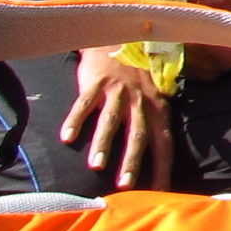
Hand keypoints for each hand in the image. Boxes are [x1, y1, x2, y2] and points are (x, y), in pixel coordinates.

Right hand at [63, 47, 171, 188]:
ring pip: (111, 121)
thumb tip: (157, 161)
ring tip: (96, 166)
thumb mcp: (155, 98)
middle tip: (125, 186)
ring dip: (103, 144)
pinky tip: (66, 138)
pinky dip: (75, 120)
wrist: (120, 39)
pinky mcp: (96, 82)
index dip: (162, 167)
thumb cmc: (137, 77)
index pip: (164, 143)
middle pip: (138, 135)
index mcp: (158, 109)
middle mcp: (141, 102)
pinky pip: (85, 103)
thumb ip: (154, 125)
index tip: (159, 192)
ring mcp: (118, 92)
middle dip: (132, 162)